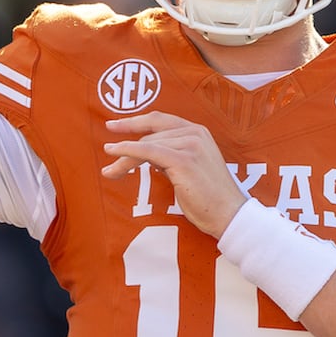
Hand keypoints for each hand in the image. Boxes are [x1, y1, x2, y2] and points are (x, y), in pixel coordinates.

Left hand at [102, 112, 245, 237]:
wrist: (229, 215)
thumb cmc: (208, 198)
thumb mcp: (188, 169)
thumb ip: (170, 156)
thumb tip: (146, 154)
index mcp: (198, 132)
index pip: (160, 121)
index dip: (135, 122)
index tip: (115, 126)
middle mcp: (195, 133)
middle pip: (150, 133)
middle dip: (126, 144)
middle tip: (106, 151)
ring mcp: (191, 144)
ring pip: (146, 144)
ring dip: (124, 158)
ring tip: (110, 172)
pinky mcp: (184, 159)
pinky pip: (148, 151)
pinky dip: (128, 151)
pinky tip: (115, 155)